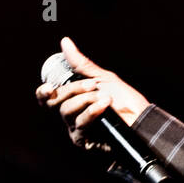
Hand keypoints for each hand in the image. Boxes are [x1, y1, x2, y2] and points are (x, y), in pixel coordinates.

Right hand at [34, 36, 150, 151]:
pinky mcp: (84, 140)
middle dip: (74, 90)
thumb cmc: (124, 99)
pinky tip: (104, 105)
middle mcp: (71, 115)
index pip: (48, 98)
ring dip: (87, 100)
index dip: (43, 92)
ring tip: (105, 97)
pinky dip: (92, 112)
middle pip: (55, 102)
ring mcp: (76, 128)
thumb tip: (65, 42)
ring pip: (67, 111)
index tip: (49, 87)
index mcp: (71, 99)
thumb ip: (80, 64)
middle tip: (94, 85)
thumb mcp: (101, 77)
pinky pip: (80, 124)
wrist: (140, 117)